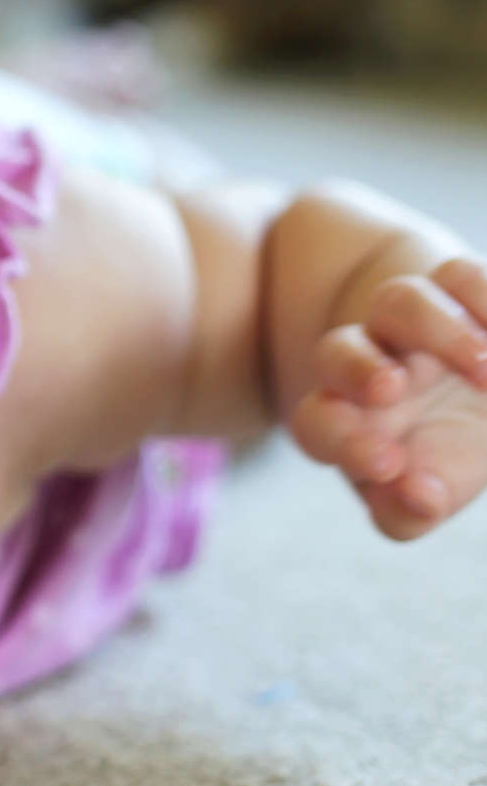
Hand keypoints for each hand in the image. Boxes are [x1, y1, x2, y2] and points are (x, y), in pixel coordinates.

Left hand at [289, 256, 486, 539]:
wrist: (477, 391)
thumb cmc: (443, 454)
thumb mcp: (430, 489)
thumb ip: (411, 510)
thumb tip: (418, 497)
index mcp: (348, 421)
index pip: (316, 426)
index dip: (340, 441)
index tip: (386, 463)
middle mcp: (368, 365)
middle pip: (335, 353)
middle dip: (357, 369)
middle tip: (391, 389)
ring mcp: (411, 323)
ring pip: (397, 301)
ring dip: (436, 329)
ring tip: (484, 367)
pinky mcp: (456, 290)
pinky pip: (457, 275)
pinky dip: (481, 296)